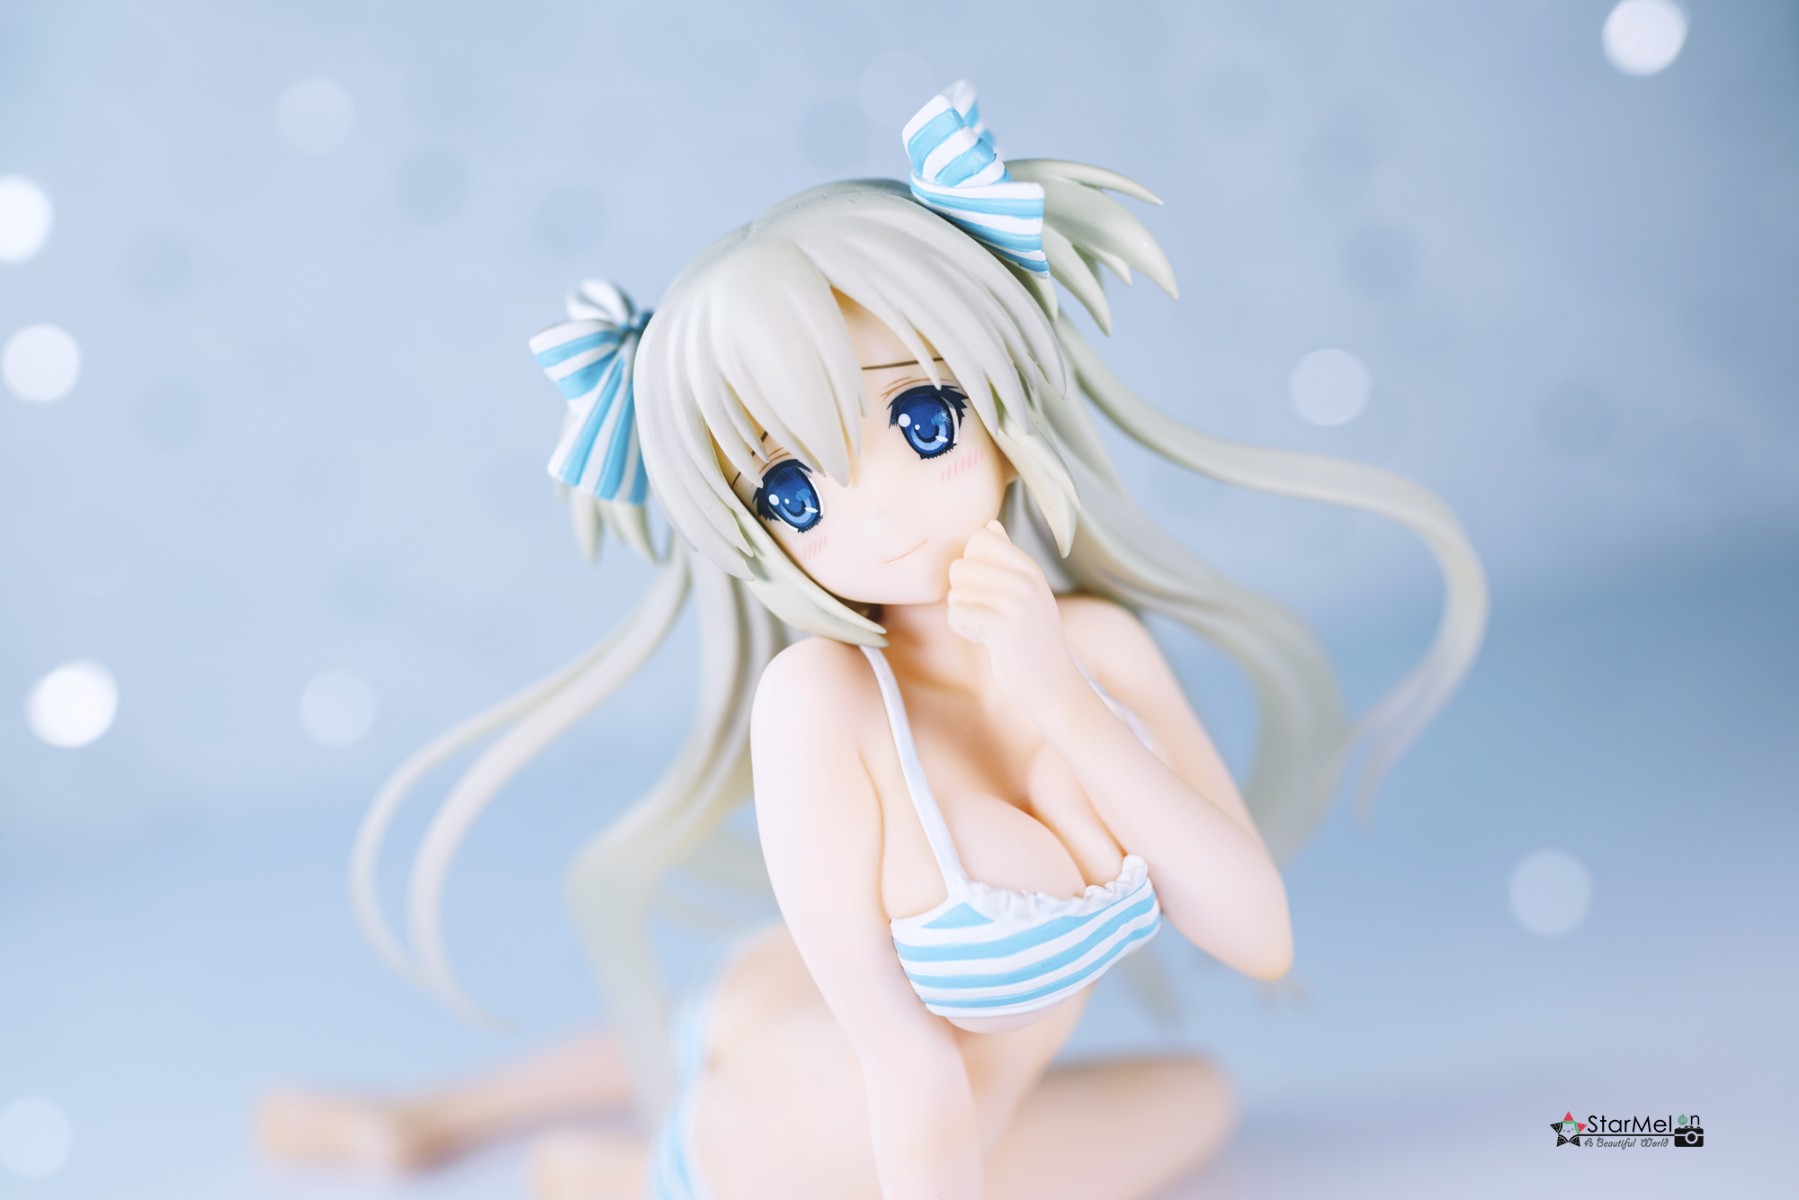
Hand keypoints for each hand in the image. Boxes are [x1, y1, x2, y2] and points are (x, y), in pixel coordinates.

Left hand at [945, 520, 1085, 719]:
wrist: (1053, 685)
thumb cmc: (1030, 640)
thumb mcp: (1025, 592)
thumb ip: (1006, 558)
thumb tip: (990, 524)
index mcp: (1029, 566)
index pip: (978, 537)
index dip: (971, 565)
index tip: (989, 590)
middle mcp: (1026, 578)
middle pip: (960, 565)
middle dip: (963, 593)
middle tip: (989, 615)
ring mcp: (1017, 600)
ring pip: (956, 591)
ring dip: (964, 615)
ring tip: (990, 629)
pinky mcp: (1004, 625)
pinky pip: (958, 614)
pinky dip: (965, 630)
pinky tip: (988, 641)